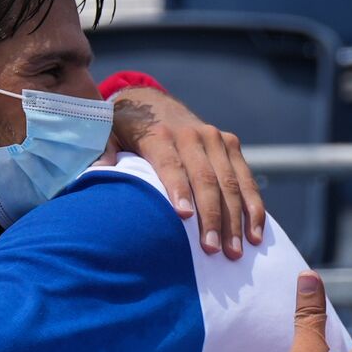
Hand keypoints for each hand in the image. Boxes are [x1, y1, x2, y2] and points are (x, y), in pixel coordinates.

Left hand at [101, 87, 264, 258]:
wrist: (152, 100)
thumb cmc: (125, 129)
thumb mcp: (106, 134)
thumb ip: (102, 152)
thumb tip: (97, 172)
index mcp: (159, 134)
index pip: (171, 164)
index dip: (178, 189)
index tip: (184, 217)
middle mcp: (191, 134)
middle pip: (206, 178)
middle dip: (211, 216)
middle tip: (212, 250)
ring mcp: (214, 138)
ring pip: (230, 182)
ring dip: (235, 218)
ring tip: (235, 251)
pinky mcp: (230, 143)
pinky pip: (245, 178)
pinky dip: (252, 207)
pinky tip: (254, 234)